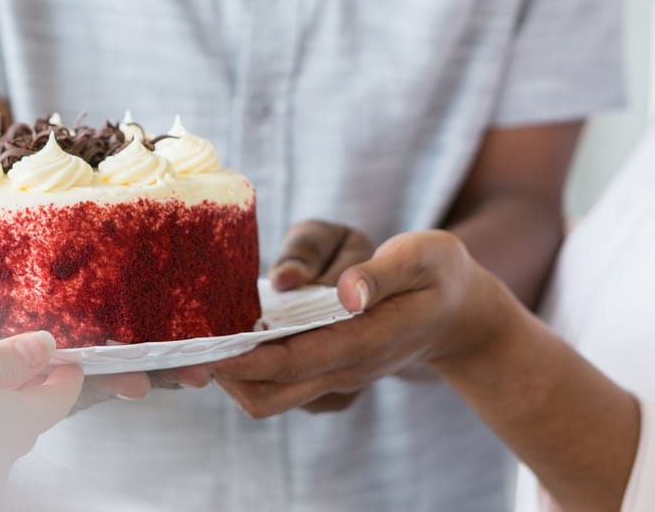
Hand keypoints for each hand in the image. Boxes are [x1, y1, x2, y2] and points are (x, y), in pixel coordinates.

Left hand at [211, 230, 512, 418]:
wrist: (461, 314)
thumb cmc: (439, 276)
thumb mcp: (422, 257)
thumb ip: (383, 272)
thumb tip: (346, 292)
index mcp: (366, 341)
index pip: (294, 362)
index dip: (246, 360)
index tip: (206, 350)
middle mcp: (347, 369)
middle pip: (271, 396)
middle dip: (228, 375)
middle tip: (193, 344)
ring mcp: (339, 377)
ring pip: (272, 397)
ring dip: (238, 372)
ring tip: (211, 334)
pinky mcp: (331, 375)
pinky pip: (283, 386)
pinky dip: (255, 368)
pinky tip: (243, 334)